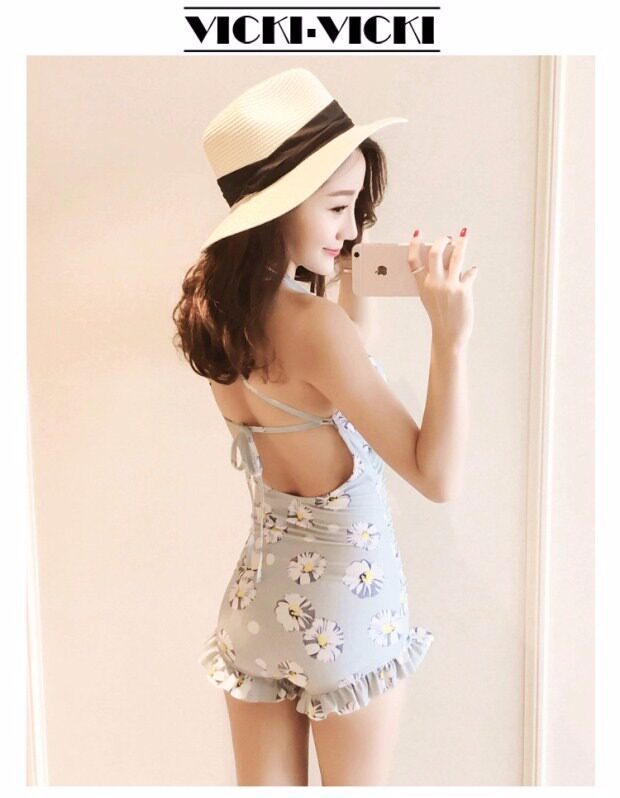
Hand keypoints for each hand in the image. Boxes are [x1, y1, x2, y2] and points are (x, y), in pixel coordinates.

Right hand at [408, 228, 477, 349]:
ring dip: (462, 243)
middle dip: (442, 240)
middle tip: (447, 236)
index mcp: (422, 285)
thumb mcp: (430, 297)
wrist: (449, 334)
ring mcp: (449, 285)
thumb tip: (448, 260)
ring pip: (456, 256)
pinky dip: (472, 271)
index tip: (417, 233)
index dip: (414, 244)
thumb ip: (436, 280)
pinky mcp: (463, 289)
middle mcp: (434, 283)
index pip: (413, 261)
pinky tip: (473, 270)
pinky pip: (469, 272)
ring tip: (464, 235)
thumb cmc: (440, 316)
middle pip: (436, 252)